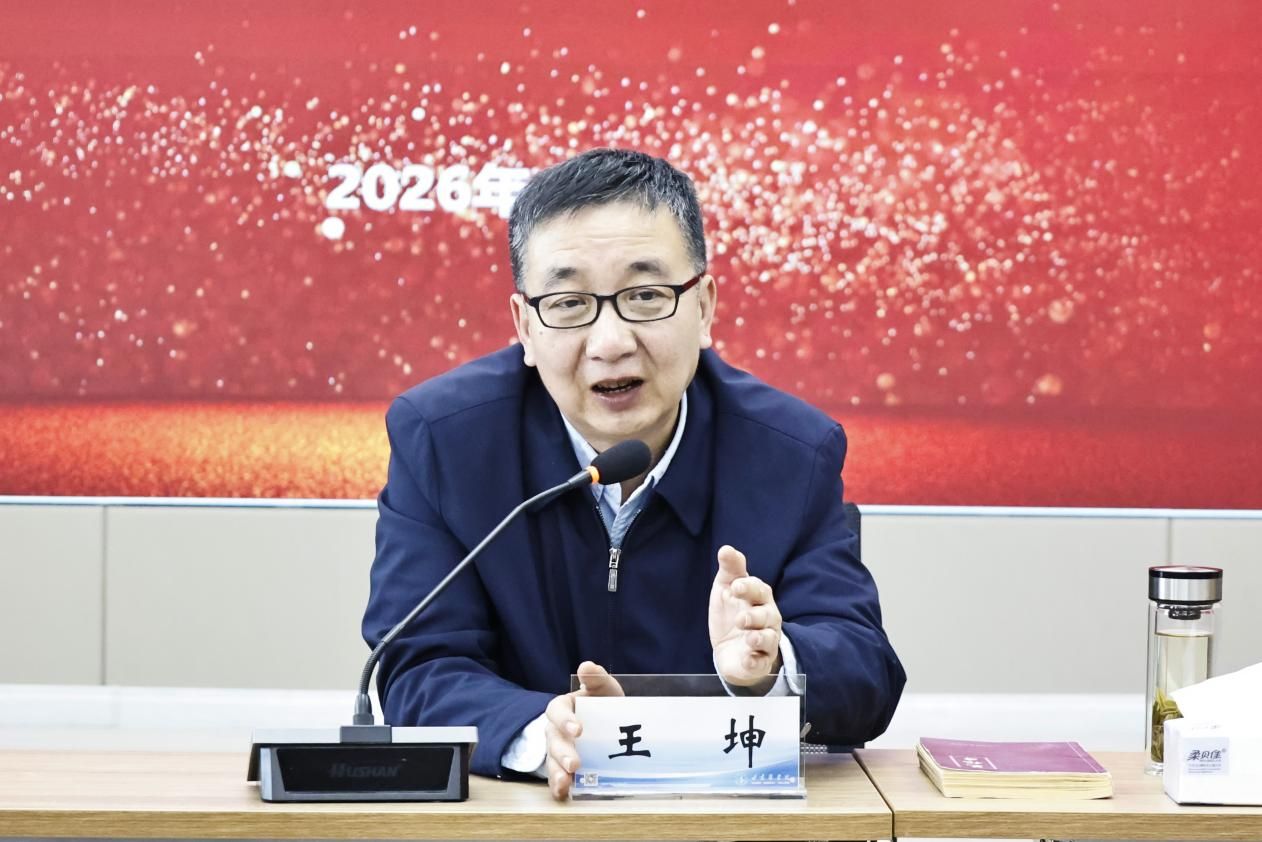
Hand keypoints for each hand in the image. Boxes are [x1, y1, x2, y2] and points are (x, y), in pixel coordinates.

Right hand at [543, 660, 622, 799]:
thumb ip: (596, 677)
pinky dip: (559, 787)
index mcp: (563, 708)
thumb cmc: (603, 703)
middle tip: (574, 763)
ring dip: (557, 773)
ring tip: (565, 783)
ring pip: (551, 762)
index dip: (564, 720)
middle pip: (553, 740)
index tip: (578, 730)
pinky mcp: (564, 768)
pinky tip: (564, 794)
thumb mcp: (603, 688)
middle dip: (562, 752)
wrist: (612, 724)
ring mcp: (558, 751)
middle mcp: (555, 730)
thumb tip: (586, 666)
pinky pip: (557, 778)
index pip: (557, 711)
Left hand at [709, 544, 781, 689]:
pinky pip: (761, 662)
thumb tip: (726, 549)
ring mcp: (765, 641)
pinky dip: (755, 661)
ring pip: (769, 639)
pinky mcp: (759, 661)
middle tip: (741, 619)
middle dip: (755, 616)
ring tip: (749, 638)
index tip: (735, 587)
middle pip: (768, 615)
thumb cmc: (733, 613)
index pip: (760, 590)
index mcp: (759, 599)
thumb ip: (730, 569)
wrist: (730, 649)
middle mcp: (767, 619)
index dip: (749, 588)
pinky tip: (748, 659)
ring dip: (759, 638)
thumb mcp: (727, 589)